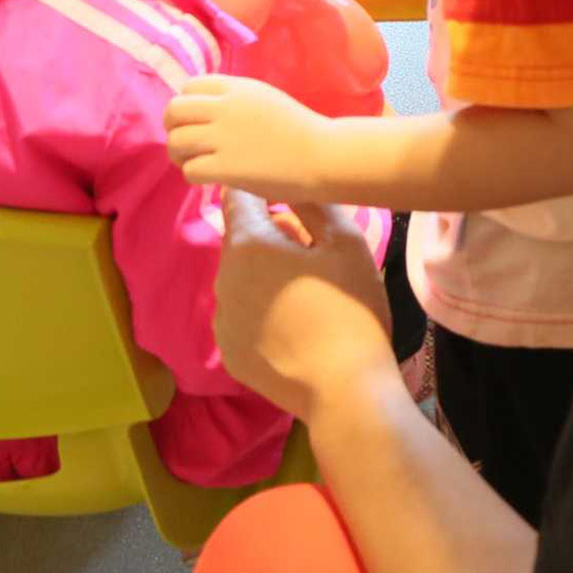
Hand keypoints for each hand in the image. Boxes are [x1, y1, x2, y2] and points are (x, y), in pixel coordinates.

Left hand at [168, 75, 341, 198]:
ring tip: (195, 163)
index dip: (187, 105)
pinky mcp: (226, 167)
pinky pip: (189, 170)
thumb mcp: (265, 100)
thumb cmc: (299, 131)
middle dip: (174, 128)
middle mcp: (226, 108)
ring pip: (176, 141)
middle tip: (187, 144)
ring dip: (180, 155)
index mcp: (237, 88)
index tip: (197, 122)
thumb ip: (235, 100)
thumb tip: (203, 111)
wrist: (324, 156)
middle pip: (174, 110)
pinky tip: (209, 178)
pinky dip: (193, 175)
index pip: (190, 86)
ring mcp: (224, 137)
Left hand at [211, 189, 396, 421]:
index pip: (237, 196)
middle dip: (269, 237)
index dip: (259, 189)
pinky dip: (260, 312)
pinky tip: (293, 326)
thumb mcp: (346, 243)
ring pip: (240, 280)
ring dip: (263, 275)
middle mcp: (223, 278)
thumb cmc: (349, 308)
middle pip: (241, 241)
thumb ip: (315, 205)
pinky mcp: (229, 354)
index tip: (283, 193)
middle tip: (312, 251)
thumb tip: (292, 183)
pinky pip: (241, 317)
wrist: (343, 389)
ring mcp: (223, 320)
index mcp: (248, 244)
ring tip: (306, 292)